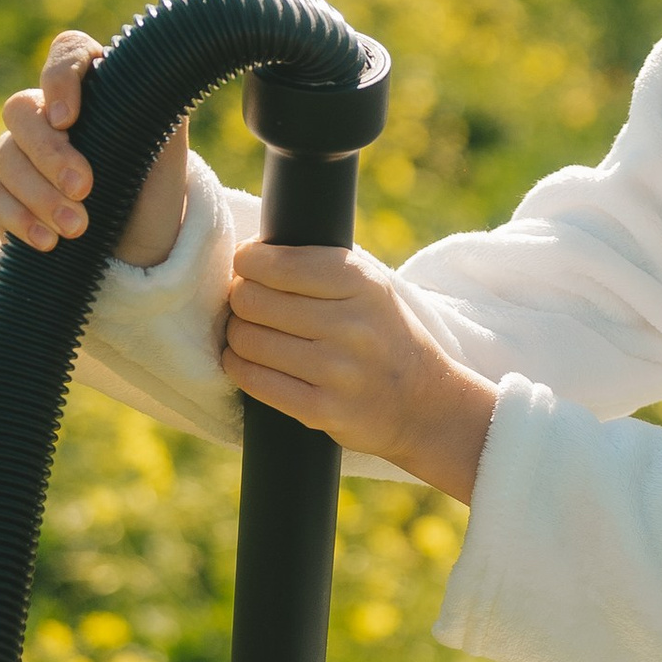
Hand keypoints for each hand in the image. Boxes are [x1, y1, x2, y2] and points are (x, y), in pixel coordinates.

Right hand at [0, 32, 191, 267]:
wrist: (138, 247)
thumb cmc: (154, 190)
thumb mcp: (167, 150)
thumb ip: (156, 108)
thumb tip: (154, 73)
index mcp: (92, 87)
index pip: (68, 51)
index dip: (59, 76)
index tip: (68, 118)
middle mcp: (49, 112)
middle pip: (22, 110)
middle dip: (49, 153)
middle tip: (83, 189)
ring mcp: (21, 150)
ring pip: (5, 155)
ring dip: (39, 194)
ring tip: (76, 228)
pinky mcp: (4, 190)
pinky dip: (19, 218)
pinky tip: (47, 242)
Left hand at [224, 243, 494, 502]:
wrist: (425, 404)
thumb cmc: (382, 335)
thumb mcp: (370, 287)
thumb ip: (319, 263)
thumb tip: (248, 252)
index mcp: (362, 283)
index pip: (277, 263)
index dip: (247, 262)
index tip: (246, 267)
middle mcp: (351, 325)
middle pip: (253, 300)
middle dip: (239, 299)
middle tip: (248, 304)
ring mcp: (337, 371)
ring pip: (248, 340)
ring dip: (237, 335)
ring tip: (250, 333)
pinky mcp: (322, 410)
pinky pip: (254, 380)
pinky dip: (238, 367)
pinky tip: (246, 362)